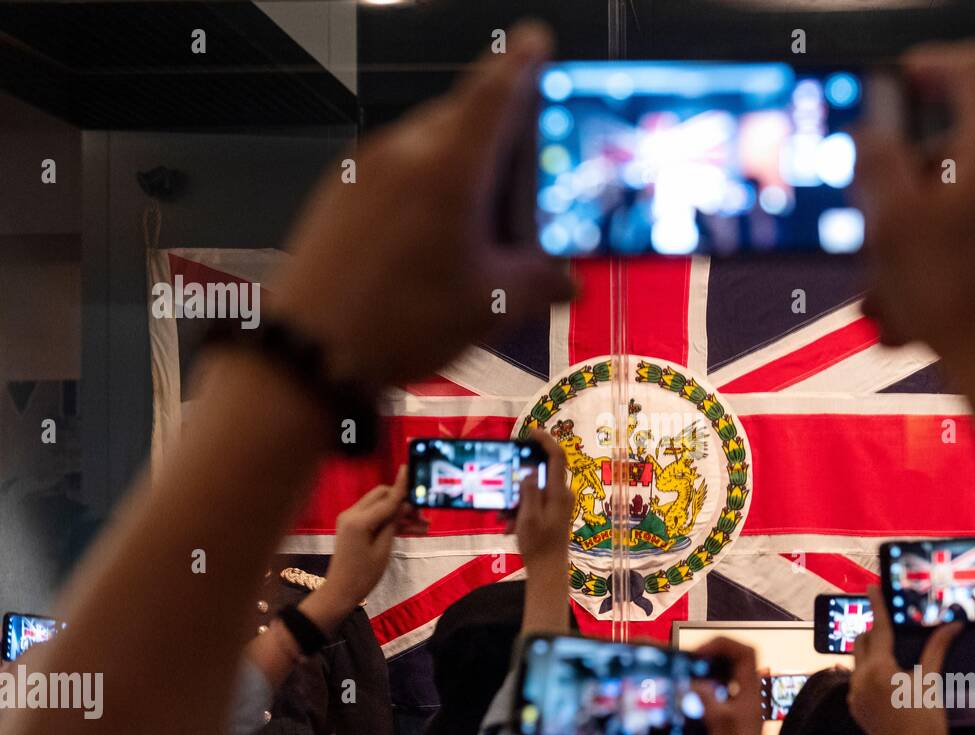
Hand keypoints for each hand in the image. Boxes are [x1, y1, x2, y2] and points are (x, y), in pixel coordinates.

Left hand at [273, 21, 572, 386]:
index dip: (521, 63)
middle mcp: (404, 154)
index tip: (535, 39)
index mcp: (451, 169)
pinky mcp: (339, 192)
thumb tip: (564, 280)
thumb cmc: (400, 324)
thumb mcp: (491, 307)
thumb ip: (538, 283)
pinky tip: (428, 239)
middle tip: (519, 179)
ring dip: (457, 166)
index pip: (495, 93)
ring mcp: (364, 169)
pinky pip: (393, 170)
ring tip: (473, 226)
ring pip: (426, 144)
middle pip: (462, 118)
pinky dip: (421, 186)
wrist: (310, 353)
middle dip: (496, 136)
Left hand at [316, 467, 409, 613]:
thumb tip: (404, 503)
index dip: (402, 486)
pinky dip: (391, 520)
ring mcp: (351, 519)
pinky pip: (375, 515)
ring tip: (424, 525)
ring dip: (399, 512)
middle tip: (422, 513)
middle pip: (381, 495)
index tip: (411, 468)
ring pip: (380, 505)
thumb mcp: (384, 548)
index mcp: (359, 520)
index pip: (387, 499)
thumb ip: (393, 522)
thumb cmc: (364, 574)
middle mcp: (352, 513)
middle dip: (402, 500)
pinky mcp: (353, 525)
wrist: (341, 591)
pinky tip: (412, 529)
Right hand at [510, 429, 572, 565]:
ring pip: (532, 490)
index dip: (545, 440)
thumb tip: (528, 470)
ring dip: (515, 500)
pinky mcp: (551, 512)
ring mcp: (557, 503)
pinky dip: (519, 510)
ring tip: (505, 520)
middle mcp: (561, 494)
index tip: (531, 432)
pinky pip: (533, 502)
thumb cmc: (539, 546)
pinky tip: (509, 526)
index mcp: (558, 493)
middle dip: (518, 481)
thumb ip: (528, 492)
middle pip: (539, 473)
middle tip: (504, 490)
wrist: (548, 570)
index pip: (556, 457)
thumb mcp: (528, 518)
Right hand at [627, 636, 771, 734]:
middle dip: (684, 673)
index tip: (695, 651)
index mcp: (747, 708)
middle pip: (711, 679)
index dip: (722, 646)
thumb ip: (716, 712)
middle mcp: (732, 718)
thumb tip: (698, 684)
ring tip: (642, 705)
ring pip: (687, 712)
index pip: (744, 658)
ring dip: (665, 711)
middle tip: (660, 671)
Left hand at [847, 586, 959, 734]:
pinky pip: (858, 683)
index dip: (877, 605)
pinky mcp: (855, 710)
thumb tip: (952, 625)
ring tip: (894, 659)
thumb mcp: (931, 682)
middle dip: (875, 632)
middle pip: (862, 643)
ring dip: (872, 655)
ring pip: (858, 663)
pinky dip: (870, 676)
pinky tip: (890, 683)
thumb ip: (936, 650)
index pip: (878, 628)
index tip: (871, 586)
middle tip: (891, 628)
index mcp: (879, 669)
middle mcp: (860, 679)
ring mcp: (854, 696)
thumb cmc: (927, 722)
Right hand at [857, 41, 974, 361]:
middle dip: (907, 189)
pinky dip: (948, 265)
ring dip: (919, 242)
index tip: (906, 80)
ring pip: (967, 204)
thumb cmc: (966, 308)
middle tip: (875, 227)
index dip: (935, 66)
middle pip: (961, 150)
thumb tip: (872, 132)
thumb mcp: (894, 226)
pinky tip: (917, 313)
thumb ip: (877, 163)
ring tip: (889, 293)